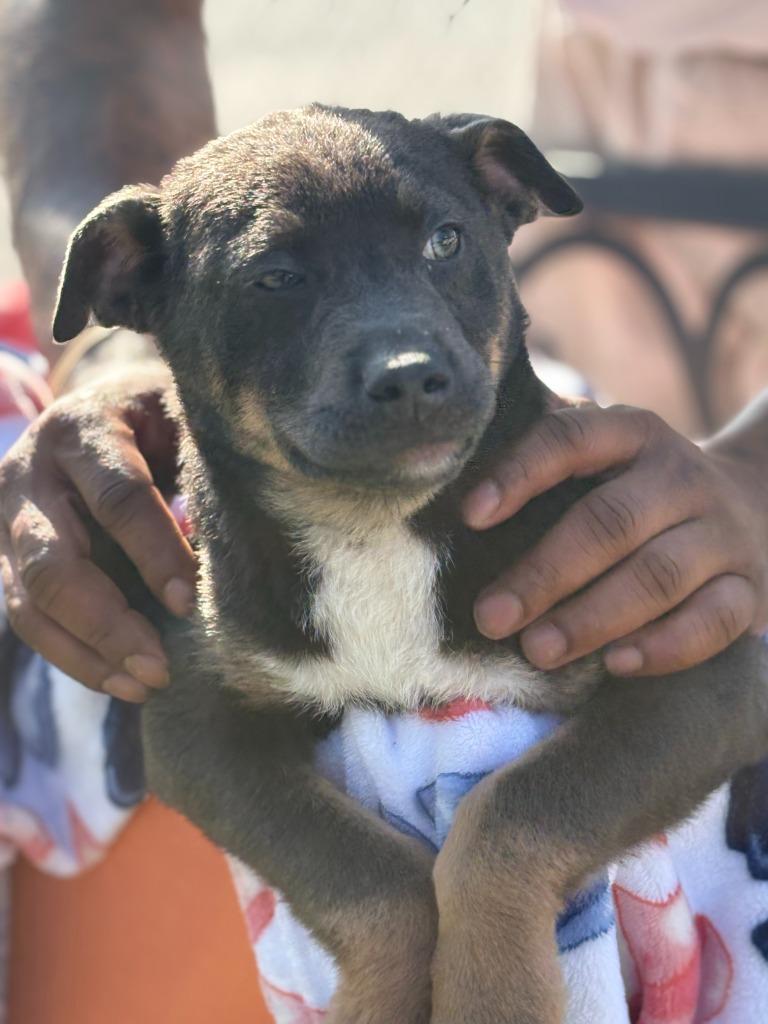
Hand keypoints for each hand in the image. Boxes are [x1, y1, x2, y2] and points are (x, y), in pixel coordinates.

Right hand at [0, 366, 195, 700]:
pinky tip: (118, 680)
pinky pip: (28, 616)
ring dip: (87, 652)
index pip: (117, 497)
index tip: (189, 602)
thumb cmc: (158, 418)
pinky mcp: (5, 556)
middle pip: (54, 561)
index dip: (154, 552)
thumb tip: (223, 552)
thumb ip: (199, 468)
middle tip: (159, 668)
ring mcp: (6, 517)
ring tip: (144, 685)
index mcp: (83, 428)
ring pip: (29, 599)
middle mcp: (29, 472)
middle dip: (107, 622)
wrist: (99, 406)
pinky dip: (73, 655)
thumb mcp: (182, 419)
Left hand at [464, 402, 767, 675]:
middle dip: (545, 572)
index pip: (572, 438)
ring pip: (659, 574)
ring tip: (536, 649)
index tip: (469, 516)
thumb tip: (440, 468)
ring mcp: (722, 533)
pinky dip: (665, 645)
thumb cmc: (639, 494)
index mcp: (633, 434)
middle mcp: (681, 476)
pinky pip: (714, 620)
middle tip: (491, 617)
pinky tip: (616, 664)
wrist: (755, 509)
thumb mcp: (603, 463)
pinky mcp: (750, 589)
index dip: (520, 473)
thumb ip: (545, 462)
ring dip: (592, 616)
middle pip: (612, 521)